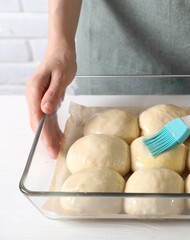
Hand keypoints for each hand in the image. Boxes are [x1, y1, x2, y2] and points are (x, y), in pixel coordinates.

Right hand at [25, 43, 76, 157]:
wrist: (62, 49)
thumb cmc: (61, 60)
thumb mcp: (60, 76)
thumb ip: (52, 94)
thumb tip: (45, 110)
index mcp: (34, 91)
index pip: (37, 118)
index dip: (43, 135)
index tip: (50, 147)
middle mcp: (34, 96)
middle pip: (38, 123)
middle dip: (45, 139)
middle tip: (54, 154)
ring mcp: (40, 98)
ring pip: (44, 122)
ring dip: (49, 135)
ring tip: (56, 149)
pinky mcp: (47, 99)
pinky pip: (49, 116)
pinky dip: (54, 127)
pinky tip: (59, 136)